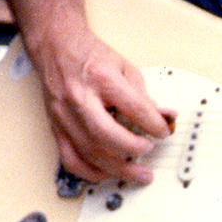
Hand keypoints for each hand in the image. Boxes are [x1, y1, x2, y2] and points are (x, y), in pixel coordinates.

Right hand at [34, 20, 173, 185]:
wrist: (56, 47)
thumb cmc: (89, 56)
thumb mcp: (124, 67)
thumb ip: (144, 96)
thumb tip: (165, 117)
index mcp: (101, 78)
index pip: (134, 108)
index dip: (154, 124)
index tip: (163, 131)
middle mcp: (79, 98)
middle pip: (106, 135)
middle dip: (133, 149)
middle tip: (149, 150)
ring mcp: (64, 115)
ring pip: (89, 152)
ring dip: (118, 168)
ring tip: (138, 173)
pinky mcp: (56, 127)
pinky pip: (70, 159)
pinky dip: (91, 172)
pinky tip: (108, 173)